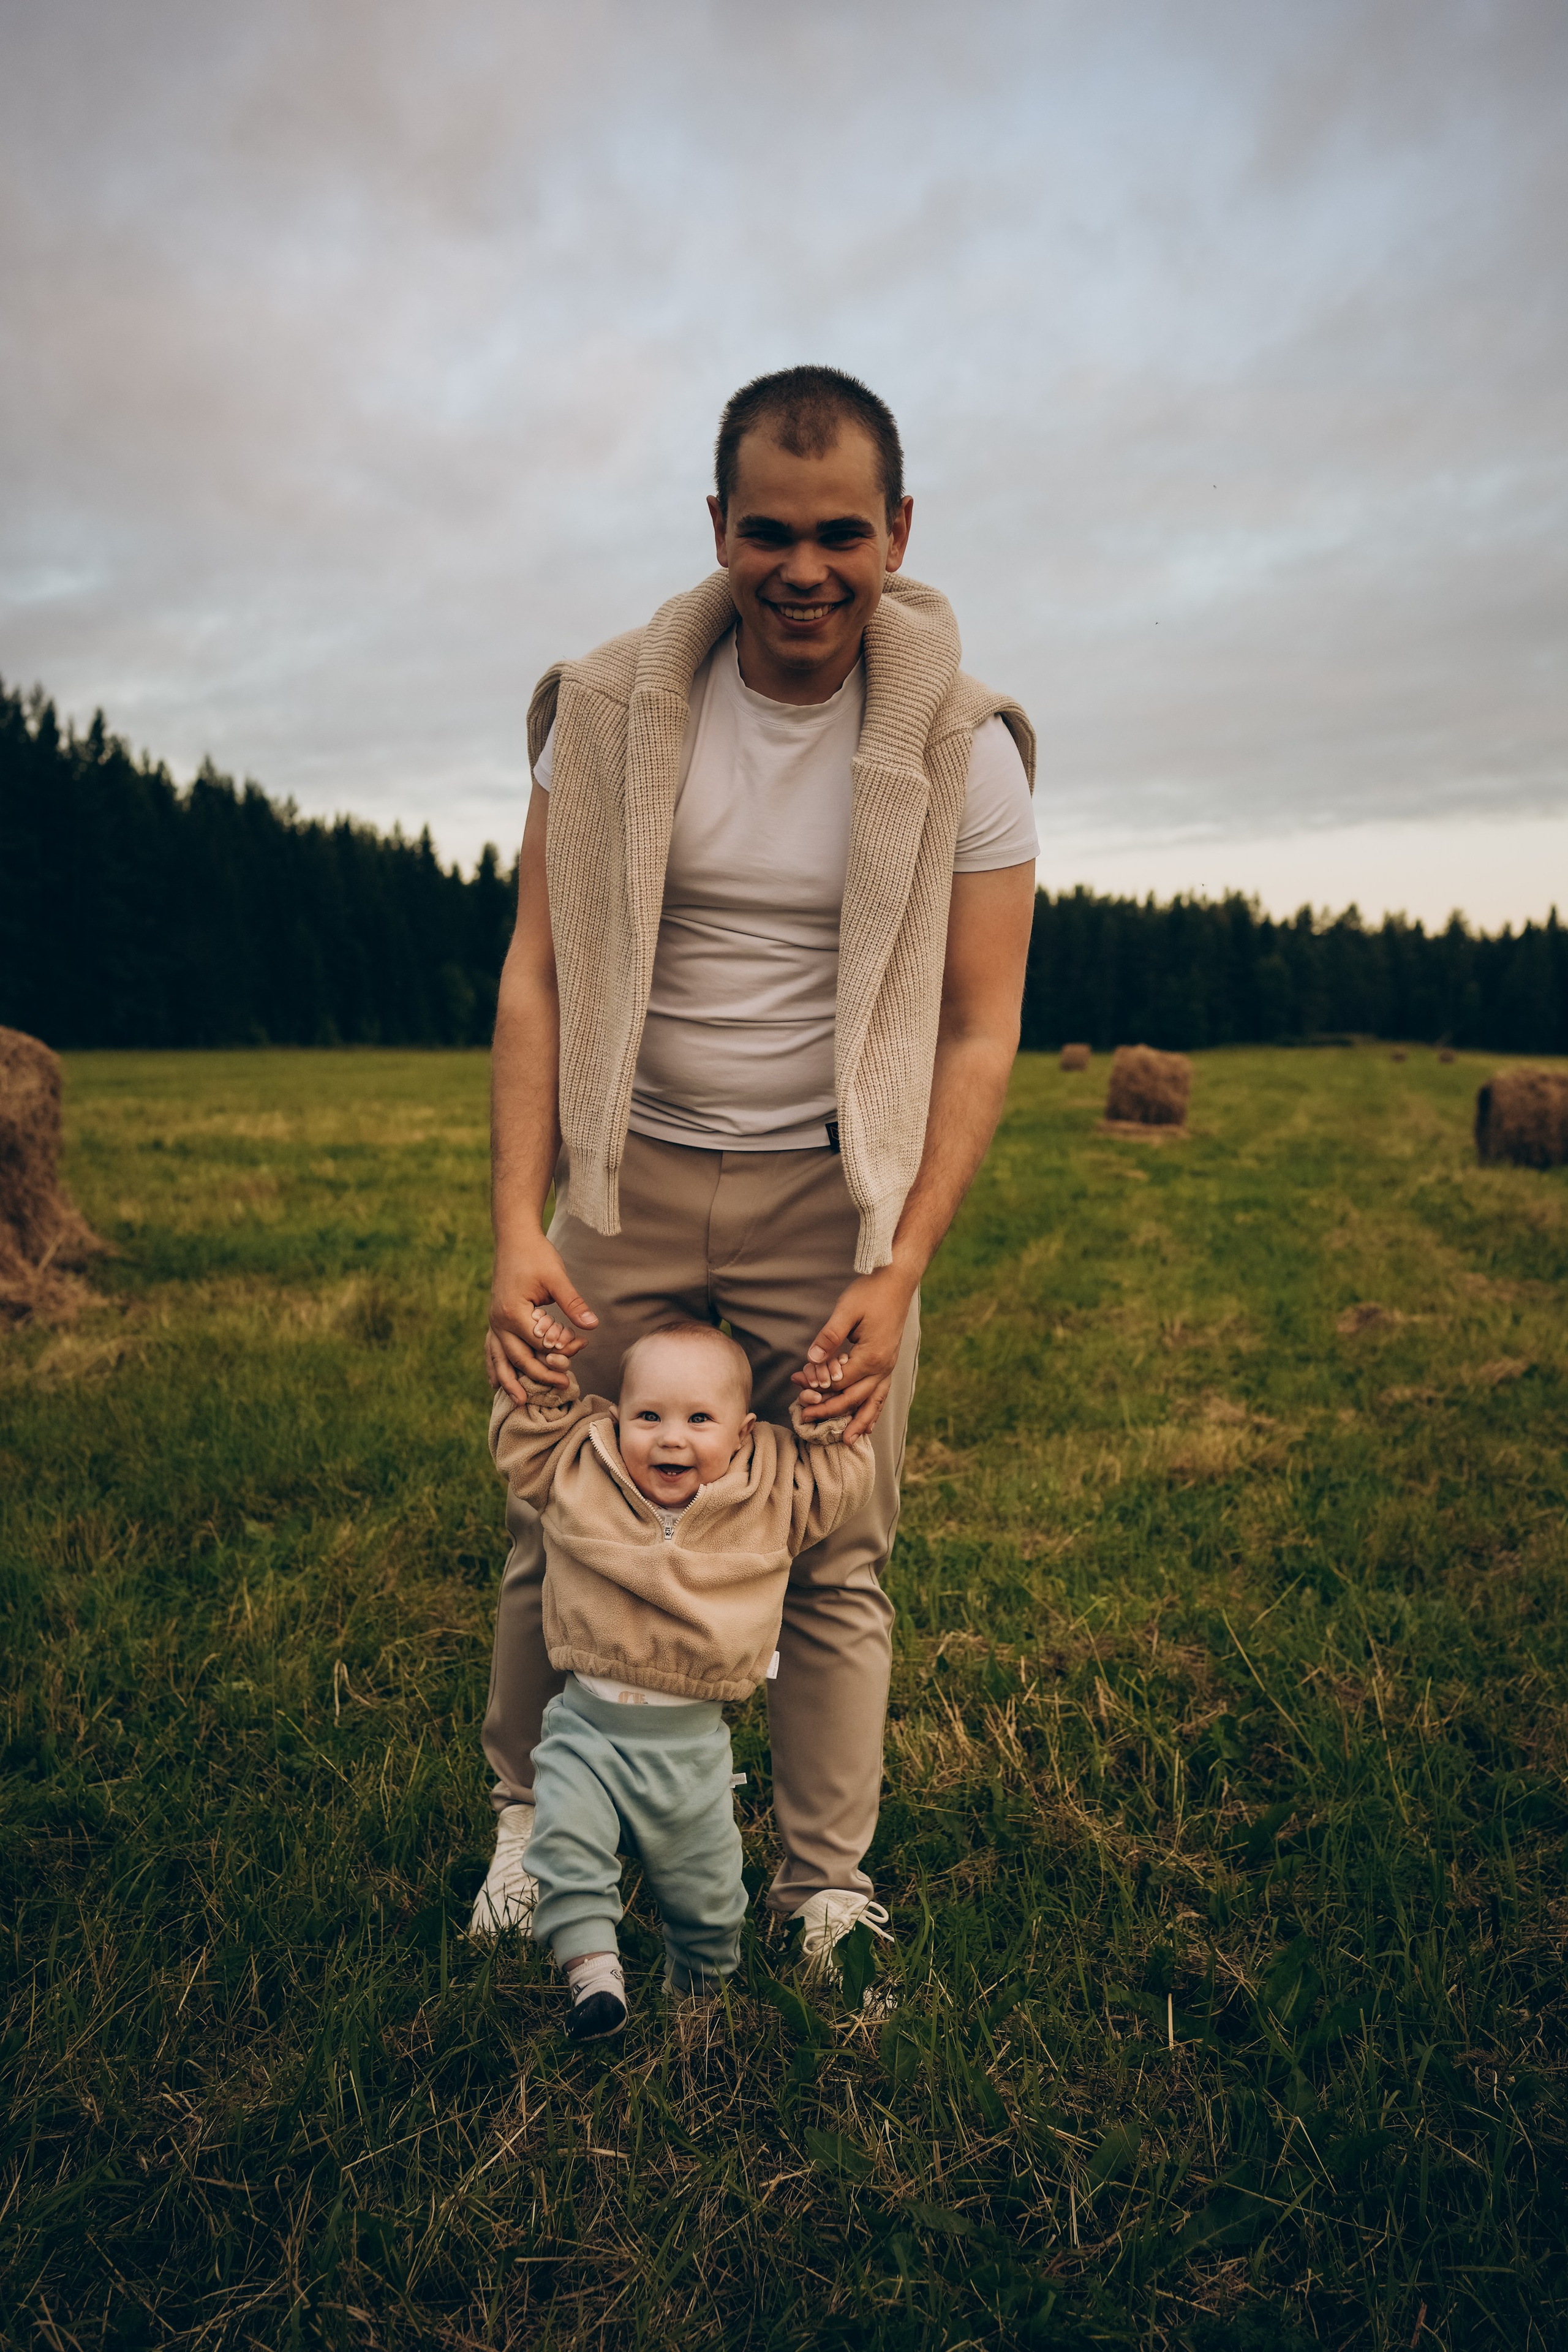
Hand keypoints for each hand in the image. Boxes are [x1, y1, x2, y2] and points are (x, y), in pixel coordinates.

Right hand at [486, 1234, 597, 1403]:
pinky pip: (492, 1349)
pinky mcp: (495, 1320)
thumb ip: (573, 1303)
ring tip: (520, 1403)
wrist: (513, 1238)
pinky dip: (495, 1366)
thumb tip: (592, 1325)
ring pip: (499, 1359)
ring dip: (509, 1381)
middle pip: (518, 1358)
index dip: (561, 1349)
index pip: (539, 1343)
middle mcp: (498, 1321)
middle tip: (563, 1386)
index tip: (581, 1347)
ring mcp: (493, 1321)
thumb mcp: (557, 1277)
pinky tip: (496, 1383)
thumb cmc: (536, 1255)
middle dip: (540, 1375)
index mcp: (512, 1312)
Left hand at [791, 1263, 916, 1441]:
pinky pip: (882, 1392)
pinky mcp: (890, 1361)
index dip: (816, 1390)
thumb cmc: (871, 1292)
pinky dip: (874, 1409)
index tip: (796, 1390)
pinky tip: (869, 1420)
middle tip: (807, 1420)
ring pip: (874, 1402)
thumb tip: (812, 1360)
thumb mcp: (846, 1310)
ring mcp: (889, 1366)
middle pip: (854, 1398)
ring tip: (849, 1442)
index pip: (839, 1383)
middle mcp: (883, 1366)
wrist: (898, 1280)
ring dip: (860, 1422)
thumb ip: (829, 1337)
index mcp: (871, 1356)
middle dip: (830, 1411)